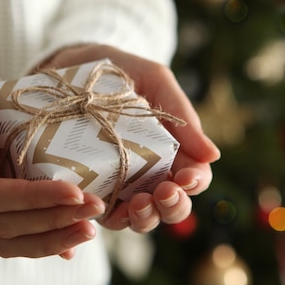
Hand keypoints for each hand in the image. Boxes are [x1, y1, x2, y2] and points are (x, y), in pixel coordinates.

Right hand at [0, 47, 104, 259]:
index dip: (33, 198)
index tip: (75, 191)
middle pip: (3, 223)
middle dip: (52, 220)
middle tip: (95, 208)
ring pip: (8, 237)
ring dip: (51, 238)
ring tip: (89, 228)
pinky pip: (12, 232)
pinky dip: (42, 240)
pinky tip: (71, 245)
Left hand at [42, 44, 219, 232]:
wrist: (70, 64)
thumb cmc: (120, 71)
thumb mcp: (155, 81)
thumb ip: (182, 114)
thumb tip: (214, 156)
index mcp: (172, 151)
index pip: (193, 178)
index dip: (194, 183)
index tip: (186, 177)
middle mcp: (149, 174)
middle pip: (171, 207)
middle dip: (173, 207)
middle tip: (164, 193)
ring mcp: (119, 186)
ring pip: (141, 219)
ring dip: (145, 219)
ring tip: (138, 204)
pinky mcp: (89, 190)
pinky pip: (101, 216)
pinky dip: (106, 220)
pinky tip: (102, 211)